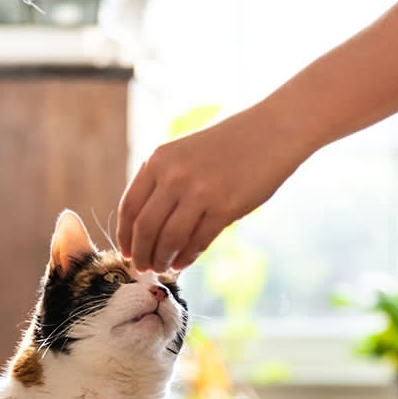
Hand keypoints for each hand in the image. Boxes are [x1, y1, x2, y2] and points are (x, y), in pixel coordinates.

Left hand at [117, 103, 308, 271]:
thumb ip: (163, 181)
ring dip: (162, 259)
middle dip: (140, 253)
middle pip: (145, 228)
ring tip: (162, 268)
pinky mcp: (225, 207)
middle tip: (141, 267)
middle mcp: (174, 175)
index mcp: (158, 159)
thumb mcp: (184, 152)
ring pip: (169, 239)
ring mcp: (199, 191)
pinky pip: (198, 241)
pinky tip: (183, 263)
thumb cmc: (227, 145)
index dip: (125, 235)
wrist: (272, 131)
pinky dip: (187, 257)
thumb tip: (145, 228)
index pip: (130, 207)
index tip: (125, 251)